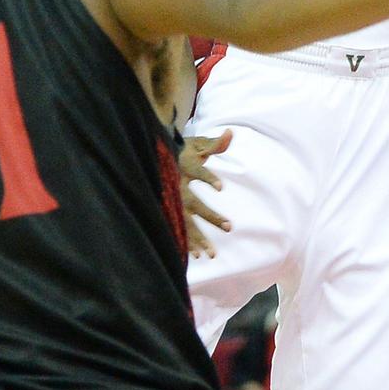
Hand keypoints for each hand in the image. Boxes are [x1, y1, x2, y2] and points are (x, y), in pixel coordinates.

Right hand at [179, 130, 232, 258]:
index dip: (207, 177)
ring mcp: (171, 200)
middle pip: (193, 203)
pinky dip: (187, 243)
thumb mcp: (198, 144)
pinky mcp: (168, 211)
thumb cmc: (183, 151)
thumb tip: (230, 134)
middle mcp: (176, 185)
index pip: (197, 171)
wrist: (157, 157)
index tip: (221, 187)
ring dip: (198, 238)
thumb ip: (214, 143)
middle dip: (209, 216)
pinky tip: (198, 255)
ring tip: (212, 254)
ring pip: (184, 222)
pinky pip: (177, 229)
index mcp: (184, 166)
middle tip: (229, 227)